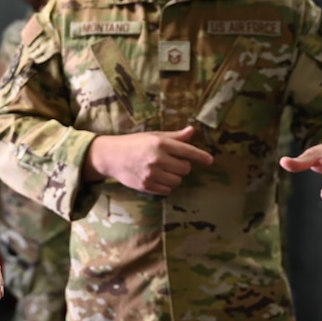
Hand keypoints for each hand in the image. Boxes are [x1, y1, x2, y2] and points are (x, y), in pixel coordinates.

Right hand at [83, 125, 213, 194]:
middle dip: (182, 166)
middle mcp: (157, 158)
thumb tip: (192, 131)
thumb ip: (174, 136)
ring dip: (174, 176)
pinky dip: (166, 185)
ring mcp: (151, 173)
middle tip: (172, 162)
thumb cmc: (134, 143)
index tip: (210, 160)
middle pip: (185, 168)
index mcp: (160, 143)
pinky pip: (167, 190)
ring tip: (163, 170)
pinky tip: (157, 177)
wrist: (111, 156)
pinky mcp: (146, 185)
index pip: (187, 151)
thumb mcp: (154, 136)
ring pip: (177, 180)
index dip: (201, 156)